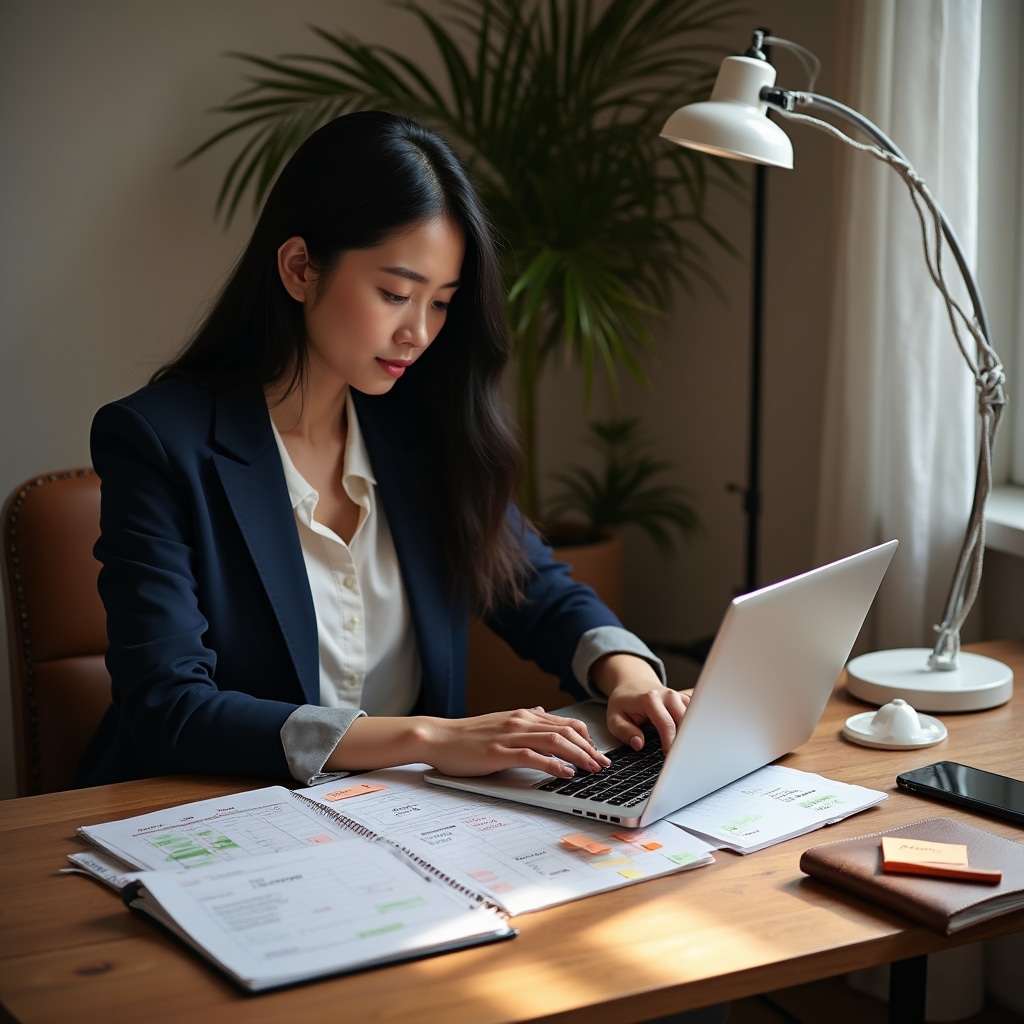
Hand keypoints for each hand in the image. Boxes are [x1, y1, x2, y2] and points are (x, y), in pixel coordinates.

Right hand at [413, 708, 611, 777]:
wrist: (438, 737)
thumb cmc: (467, 735)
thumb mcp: (500, 722)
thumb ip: (524, 720)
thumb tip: (544, 714)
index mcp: (523, 716)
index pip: (565, 723)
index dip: (586, 738)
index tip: (597, 752)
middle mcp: (520, 722)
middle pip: (566, 732)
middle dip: (589, 748)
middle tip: (603, 764)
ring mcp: (510, 736)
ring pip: (554, 742)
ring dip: (578, 756)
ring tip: (592, 769)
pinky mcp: (499, 752)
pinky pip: (533, 757)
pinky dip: (554, 764)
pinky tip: (566, 773)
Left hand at [590, 653, 690, 751]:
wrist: (632, 684)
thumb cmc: (623, 703)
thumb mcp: (614, 718)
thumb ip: (625, 731)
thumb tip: (639, 744)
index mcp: (650, 699)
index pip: (666, 724)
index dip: (670, 743)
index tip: (669, 756)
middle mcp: (668, 695)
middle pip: (685, 720)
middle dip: (684, 740)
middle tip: (681, 757)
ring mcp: (678, 696)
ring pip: (694, 717)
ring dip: (692, 733)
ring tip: (687, 749)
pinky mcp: (685, 699)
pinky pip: (697, 713)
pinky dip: (696, 726)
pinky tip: (695, 736)